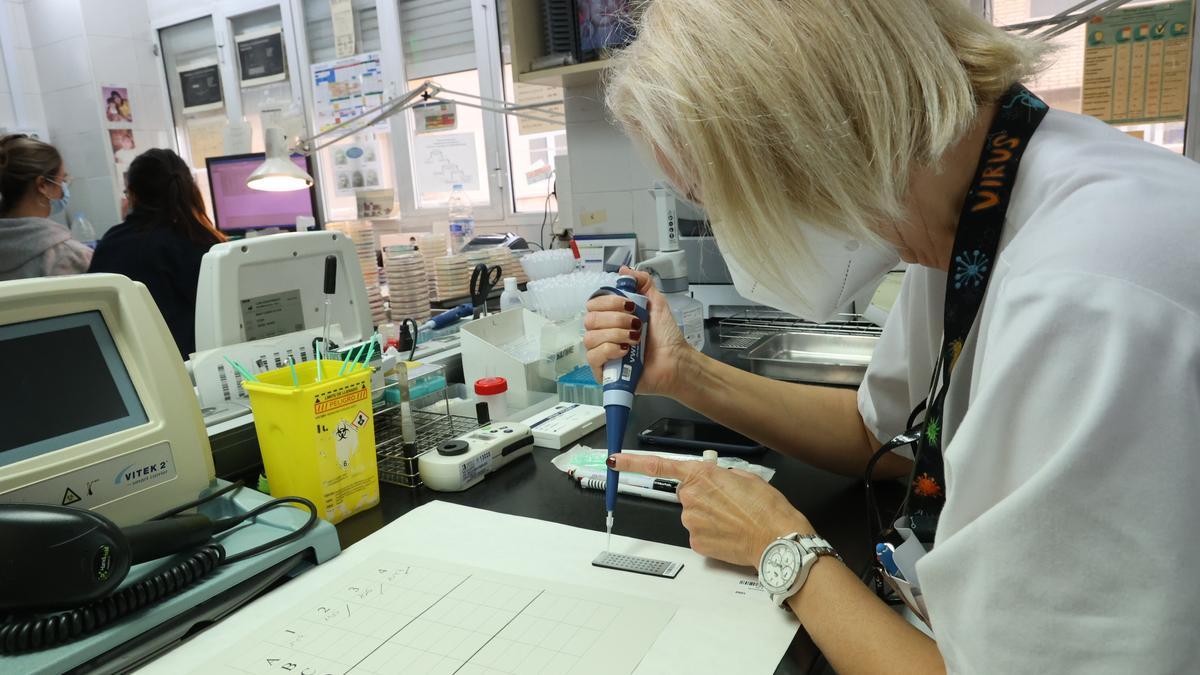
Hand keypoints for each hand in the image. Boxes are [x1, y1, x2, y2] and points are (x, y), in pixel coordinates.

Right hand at [584, 267, 693, 397]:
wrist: (675, 361)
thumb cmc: (666, 336)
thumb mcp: (656, 303)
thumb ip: (643, 283)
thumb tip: (624, 270)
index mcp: (612, 317)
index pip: (594, 304)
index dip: (609, 302)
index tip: (630, 306)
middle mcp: (603, 334)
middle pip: (590, 319)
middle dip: (616, 319)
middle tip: (636, 323)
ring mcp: (601, 353)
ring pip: (590, 337)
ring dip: (615, 334)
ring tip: (635, 338)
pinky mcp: (603, 371)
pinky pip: (593, 356)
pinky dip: (609, 349)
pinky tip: (625, 351)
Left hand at [611, 453, 814, 568]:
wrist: (777, 539)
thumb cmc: (767, 509)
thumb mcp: (747, 477)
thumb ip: (723, 474)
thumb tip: (716, 478)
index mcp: (702, 475)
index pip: (659, 465)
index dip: (633, 463)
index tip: (615, 460)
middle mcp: (691, 497)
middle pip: (686, 493)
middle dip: (703, 497)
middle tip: (729, 503)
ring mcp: (691, 522)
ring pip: (693, 515)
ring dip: (709, 516)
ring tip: (734, 519)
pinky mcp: (696, 543)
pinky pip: (699, 534)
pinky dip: (712, 534)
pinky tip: (730, 533)